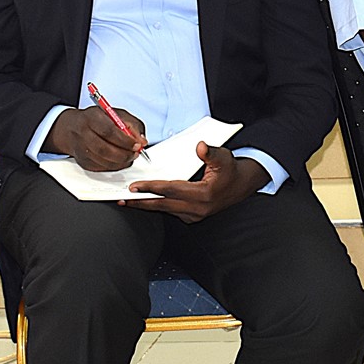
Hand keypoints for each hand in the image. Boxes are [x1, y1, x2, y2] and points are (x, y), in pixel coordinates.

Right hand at [48, 106, 146, 171]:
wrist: (72, 128)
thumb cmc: (96, 119)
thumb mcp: (115, 114)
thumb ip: (131, 125)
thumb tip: (142, 140)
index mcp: (92, 118)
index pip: (109, 131)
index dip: (125, 141)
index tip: (137, 145)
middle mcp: (83, 133)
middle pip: (104, 149)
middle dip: (124, 154)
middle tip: (135, 153)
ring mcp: (81, 149)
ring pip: (103, 161)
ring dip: (121, 162)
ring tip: (130, 156)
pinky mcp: (83, 162)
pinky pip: (101, 168)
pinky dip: (114, 166)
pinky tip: (119, 160)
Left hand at [125, 144, 266, 222]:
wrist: (241, 185)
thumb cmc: (230, 170)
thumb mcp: (223, 157)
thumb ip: (210, 152)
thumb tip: (200, 146)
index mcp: (203, 195)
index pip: (171, 191)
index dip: (151, 188)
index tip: (135, 187)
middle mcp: (198, 208)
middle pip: (163, 205)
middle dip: (142, 202)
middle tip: (123, 200)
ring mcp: (195, 215)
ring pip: (166, 210)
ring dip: (148, 205)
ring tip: (129, 201)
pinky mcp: (193, 216)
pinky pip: (171, 211)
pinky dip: (158, 206)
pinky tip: (147, 201)